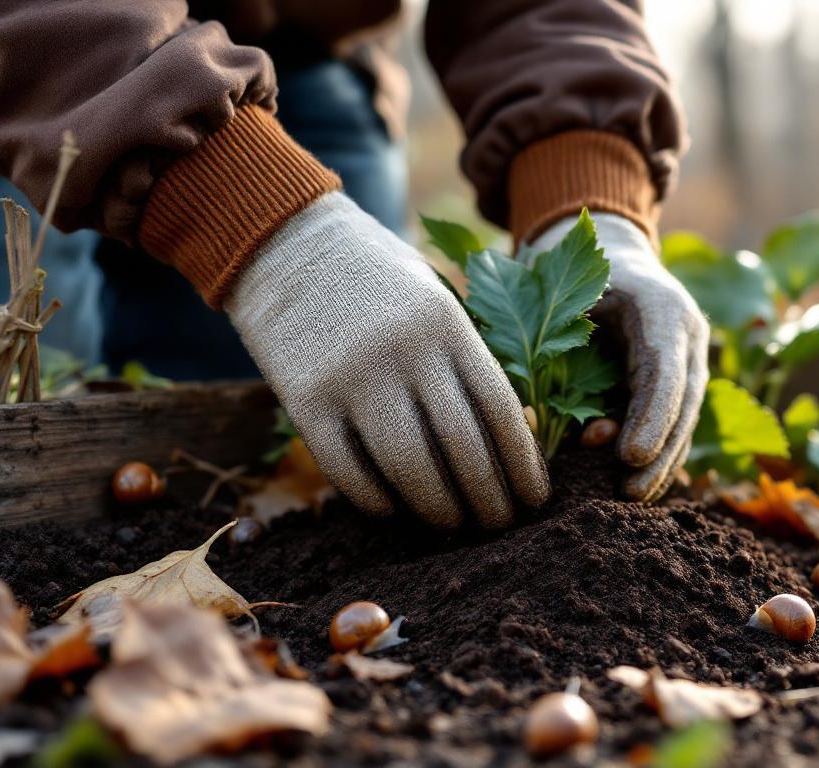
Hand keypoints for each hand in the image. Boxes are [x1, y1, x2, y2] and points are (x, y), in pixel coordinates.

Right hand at [226, 192, 548, 527]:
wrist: (284, 241)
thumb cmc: (376, 279)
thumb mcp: (434, 301)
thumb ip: (465, 360)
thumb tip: (512, 440)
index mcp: (447, 324)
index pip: (500, 409)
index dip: (523, 464)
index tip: (534, 499)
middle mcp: (405, 351)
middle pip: (461, 446)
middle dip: (487, 497)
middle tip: (498, 525)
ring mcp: (352, 376)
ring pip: (408, 466)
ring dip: (437, 508)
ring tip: (452, 524)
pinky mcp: (304, 398)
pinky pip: (347, 469)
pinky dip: (375, 499)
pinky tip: (393, 509)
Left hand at [532, 212, 708, 500]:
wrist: (612, 255)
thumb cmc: (572, 272)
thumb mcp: (560, 294)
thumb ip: (554, 344)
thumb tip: (530, 413)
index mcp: (661, 307)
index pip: (665, 369)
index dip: (653, 416)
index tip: (632, 457)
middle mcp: (686, 335)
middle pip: (683, 403)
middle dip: (660, 452)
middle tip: (630, 493)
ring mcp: (690, 359)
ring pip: (683, 419)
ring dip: (660, 462)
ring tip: (630, 496)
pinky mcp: (681, 381)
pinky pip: (673, 422)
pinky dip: (657, 454)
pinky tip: (637, 485)